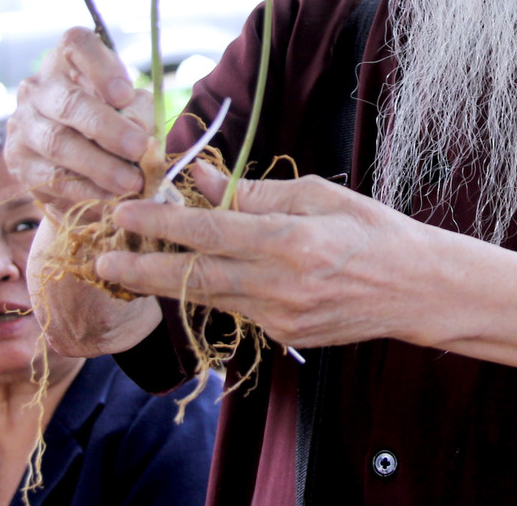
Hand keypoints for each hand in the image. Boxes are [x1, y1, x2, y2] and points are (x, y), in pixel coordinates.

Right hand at [5, 27, 154, 213]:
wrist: (76, 155)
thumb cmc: (112, 118)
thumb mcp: (132, 106)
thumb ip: (139, 113)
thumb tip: (140, 135)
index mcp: (68, 59)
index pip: (77, 45)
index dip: (102, 68)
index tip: (126, 95)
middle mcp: (39, 86)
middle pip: (69, 102)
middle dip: (108, 128)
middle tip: (138, 148)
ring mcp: (23, 122)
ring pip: (57, 143)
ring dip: (99, 166)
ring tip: (132, 182)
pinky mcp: (17, 159)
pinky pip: (50, 177)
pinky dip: (85, 189)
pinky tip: (110, 197)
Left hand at [97, 163, 426, 348]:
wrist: (414, 288)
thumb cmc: (371, 230)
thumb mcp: (317, 195)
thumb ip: (255, 192)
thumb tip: (204, 180)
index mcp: (291, 239)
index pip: (210, 231)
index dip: (162, 222)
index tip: (125, 212)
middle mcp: (282, 283)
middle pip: (195, 276)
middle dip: (142, 269)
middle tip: (102, 262)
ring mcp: (282, 316)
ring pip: (209, 297)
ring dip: (169, 282)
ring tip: (133, 269)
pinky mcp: (285, 335)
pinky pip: (237, 310)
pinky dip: (214, 292)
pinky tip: (198, 278)